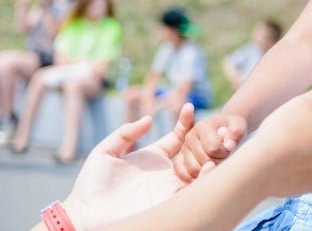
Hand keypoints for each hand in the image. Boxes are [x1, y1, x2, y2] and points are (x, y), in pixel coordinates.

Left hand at [62, 104, 201, 229]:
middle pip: (195, 152)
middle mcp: (166, 171)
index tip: (188, 108)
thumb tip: (149, 118)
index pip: (178, 136)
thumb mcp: (105, 152)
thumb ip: (125, 133)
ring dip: (210, 157)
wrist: (87, 215)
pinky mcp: (169, 203)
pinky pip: (193, 192)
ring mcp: (169, 187)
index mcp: (154, 156)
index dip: (185, 122)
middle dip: (206, 139)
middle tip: (212, 128)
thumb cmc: (92, 184)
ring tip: (214, 145)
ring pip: (199, 171)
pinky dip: (204, 179)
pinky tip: (208, 167)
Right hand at [173, 112, 246, 181]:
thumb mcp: (238, 126)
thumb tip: (229, 145)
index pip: (213, 149)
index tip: (229, 148)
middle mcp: (189, 137)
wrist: (223, 132)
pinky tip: (205, 172)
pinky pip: (183, 174)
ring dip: (207, 171)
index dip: (225, 153)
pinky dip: (194, 177)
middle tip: (224, 157)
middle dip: (218, 162)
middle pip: (204, 161)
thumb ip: (237, 133)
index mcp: (203, 127)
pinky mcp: (179, 160)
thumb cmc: (231, 131)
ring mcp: (183, 150)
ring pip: (194, 170)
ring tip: (216, 163)